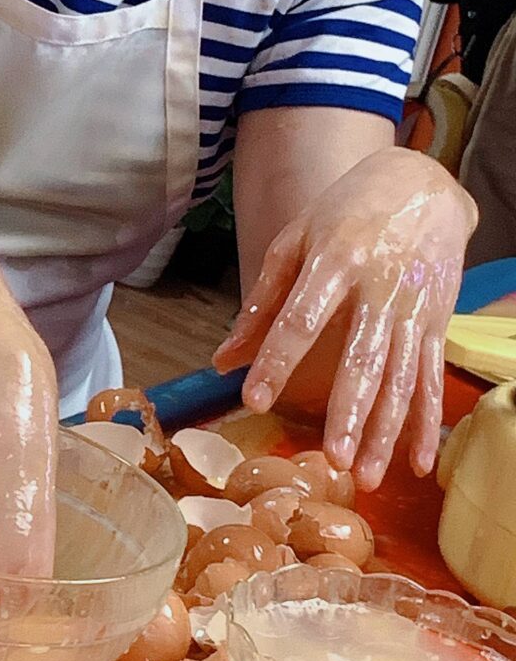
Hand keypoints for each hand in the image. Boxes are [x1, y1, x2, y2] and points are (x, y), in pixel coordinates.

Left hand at [214, 151, 475, 487]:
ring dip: (384, 432)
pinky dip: (425, 424)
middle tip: (330, 460)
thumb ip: (261, 303)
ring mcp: (414, 309)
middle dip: (348, 413)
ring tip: (363, 476)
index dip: (277, 360)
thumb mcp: (297, 240)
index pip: (302, 318)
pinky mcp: (437, 323)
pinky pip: (430, 379)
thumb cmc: (347, 212)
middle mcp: (379, 289)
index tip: (253, 399)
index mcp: (336, 261)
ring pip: (399, 379)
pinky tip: (417, 463)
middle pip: (362, 359)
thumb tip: (222, 360)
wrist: (423, 184)